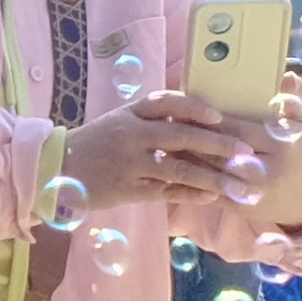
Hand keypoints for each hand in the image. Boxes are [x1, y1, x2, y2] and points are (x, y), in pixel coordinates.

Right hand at [54, 89, 275, 213]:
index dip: (195, 108)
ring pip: (177, 169)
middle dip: (216, 144)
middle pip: (180, 136)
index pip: (167, 103)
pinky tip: (211, 196)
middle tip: (244, 151)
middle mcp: (131, 135)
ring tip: (237, 183)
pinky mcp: (127, 189)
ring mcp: (129, 163)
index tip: (219, 117)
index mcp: (130, 113)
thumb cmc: (96, 144)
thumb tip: (194, 120)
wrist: (57, 169)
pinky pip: (165, 192)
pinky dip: (190, 194)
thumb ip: (151, 119)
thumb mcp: (120, 122)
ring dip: (211, 176)